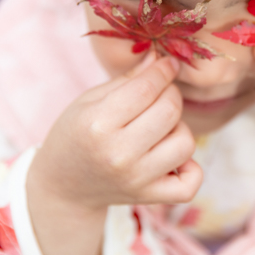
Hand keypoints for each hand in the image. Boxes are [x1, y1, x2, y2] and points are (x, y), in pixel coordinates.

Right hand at [28, 52, 202, 212]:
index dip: (163, 70)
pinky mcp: (150, 197)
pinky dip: (190, 167)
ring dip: (179, 129)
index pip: (147, 88)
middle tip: (159, 96)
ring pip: (186, 142)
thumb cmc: (76, 135)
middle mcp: (119, 154)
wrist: (63, 187)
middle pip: (170, 111)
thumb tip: (160, 57)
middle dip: (171, 95)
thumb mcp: (90, 100)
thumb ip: (128, 79)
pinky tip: (172, 157)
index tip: (168, 63)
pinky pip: (191, 182)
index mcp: (98, 123)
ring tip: (159, 129)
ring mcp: (137, 179)